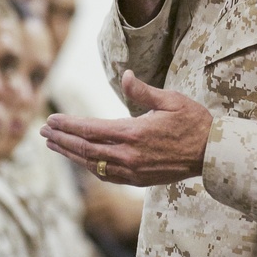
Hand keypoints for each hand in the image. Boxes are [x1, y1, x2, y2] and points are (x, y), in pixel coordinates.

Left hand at [42, 72, 212, 187]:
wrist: (212, 154)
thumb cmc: (194, 122)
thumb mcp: (171, 100)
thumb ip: (143, 91)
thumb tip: (125, 75)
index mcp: (133, 133)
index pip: (90, 129)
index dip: (68, 125)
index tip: (51, 120)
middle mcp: (129, 155)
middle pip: (85, 148)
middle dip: (61, 139)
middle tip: (43, 131)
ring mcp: (132, 170)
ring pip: (92, 164)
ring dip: (70, 154)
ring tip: (54, 145)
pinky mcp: (137, 180)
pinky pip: (106, 175)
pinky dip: (89, 166)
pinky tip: (80, 160)